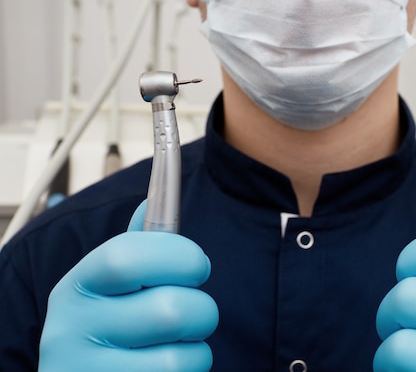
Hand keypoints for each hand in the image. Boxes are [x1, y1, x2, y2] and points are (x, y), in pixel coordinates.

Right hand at [39, 202, 218, 371]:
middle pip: (171, 309)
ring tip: (176, 343)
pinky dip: (190, 369)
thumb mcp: (111, 284)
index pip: (128, 257)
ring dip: (196, 347)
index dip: (179, 255)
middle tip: (192, 312)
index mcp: (78, 285)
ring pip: (182, 355)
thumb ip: (137, 247)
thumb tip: (153, 201)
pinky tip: (166, 366)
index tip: (197, 265)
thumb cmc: (107, 326)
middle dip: (202, 309)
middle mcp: (72, 330)